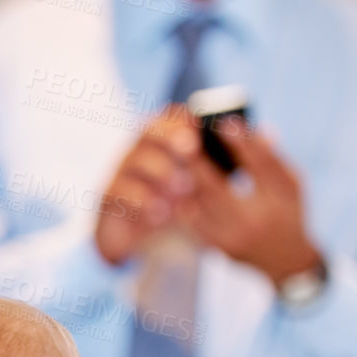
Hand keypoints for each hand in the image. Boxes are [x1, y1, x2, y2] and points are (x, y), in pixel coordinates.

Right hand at [95, 108, 201, 265]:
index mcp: (163, 141)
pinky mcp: (108, 196)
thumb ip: (215, 169)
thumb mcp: (199, 187)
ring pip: (134, 160)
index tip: (201, 127)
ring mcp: (121, 172)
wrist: (139, 239)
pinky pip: (119, 191)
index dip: (183, 118)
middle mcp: (139, 150)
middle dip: (170, 136)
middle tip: (191, 148)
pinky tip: (162, 212)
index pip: (168, 116)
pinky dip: (142, 200)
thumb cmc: (176, 207)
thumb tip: (249, 153)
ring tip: (184, 188)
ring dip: (161, 172)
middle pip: (148, 130)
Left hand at [173, 120, 322, 286]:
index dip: (241, 142)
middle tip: (183, 137)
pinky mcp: (217, 247)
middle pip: (218, 186)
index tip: (224, 123)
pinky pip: (191, 222)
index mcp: (278, 200)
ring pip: (198, 206)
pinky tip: (172, 185)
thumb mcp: (292, 185)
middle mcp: (255, 220)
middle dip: (198, 161)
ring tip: (172, 158)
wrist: (286, 262)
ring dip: (183, 181)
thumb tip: (255, 128)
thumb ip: (273, 158)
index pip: (260, 164)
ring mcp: (233, 237)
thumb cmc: (289, 214)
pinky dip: (181, 202)